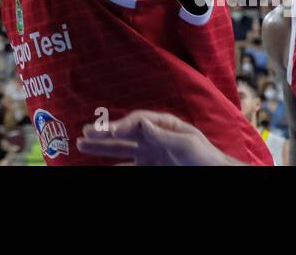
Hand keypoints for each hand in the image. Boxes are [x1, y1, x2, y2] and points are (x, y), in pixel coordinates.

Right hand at [76, 110, 237, 165]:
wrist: (214, 175)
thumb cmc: (206, 157)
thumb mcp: (187, 143)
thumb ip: (163, 134)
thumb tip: (141, 123)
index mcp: (162, 125)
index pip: (137, 121)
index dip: (121, 124)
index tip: (108, 131)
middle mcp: (152, 138)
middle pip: (123, 134)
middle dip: (103, 133)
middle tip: (84, 132)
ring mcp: (148, 155)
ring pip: (119, 150)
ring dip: (101, 147)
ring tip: (81, 143)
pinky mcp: (147, 168)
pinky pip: (126, 166)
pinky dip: (112, 166)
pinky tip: (98, 166)